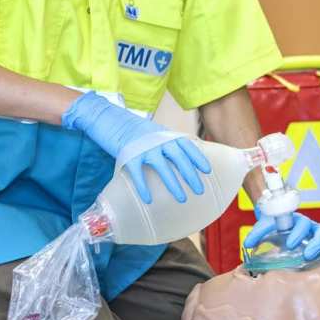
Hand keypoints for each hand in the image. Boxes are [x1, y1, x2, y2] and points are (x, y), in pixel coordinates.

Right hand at [62, 92, 210, 204]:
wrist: (111, 120)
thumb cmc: (138, 131)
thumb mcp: (158, 132)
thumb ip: (171, 142)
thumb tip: (190, 153)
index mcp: (167, 135)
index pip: (187, 146)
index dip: (198, 158)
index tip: (208, 170)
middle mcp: (158, 140)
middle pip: (178, 158)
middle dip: (190, 175)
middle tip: (200, 190)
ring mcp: (143, 148)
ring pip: (162, 167)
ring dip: (173, 183)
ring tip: (182, 198)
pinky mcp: (128, 156)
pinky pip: (137, 174)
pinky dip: (143, 187)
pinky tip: (148, 199)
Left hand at [245, 211, 319, 282]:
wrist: (279, 226)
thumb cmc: (275, 226)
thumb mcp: (265, 227)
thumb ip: (257, 233)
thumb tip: (247, 244)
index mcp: (299, 222)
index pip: (302, 224)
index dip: (298, 233)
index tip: (289, 244)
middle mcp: (312, 229)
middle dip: (313, 243)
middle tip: (305, 254)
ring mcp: (318, 240)